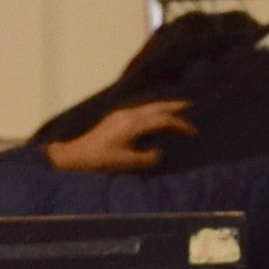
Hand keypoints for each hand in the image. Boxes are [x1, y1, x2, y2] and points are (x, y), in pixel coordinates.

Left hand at [43, 98, 191, 171]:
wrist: (76, 155)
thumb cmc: (100, 161)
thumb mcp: (126, 163)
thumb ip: (147, 158)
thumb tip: (158, 152)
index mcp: (133, 125)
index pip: (162, 120)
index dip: (179, 124)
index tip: (192, 131)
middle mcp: (128, 115)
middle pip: (156, 107)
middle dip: (174, 106)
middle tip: (190, 105)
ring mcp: (120, 114)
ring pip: (148, 106)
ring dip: (163, 106)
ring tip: (176, 107)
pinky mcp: (115, 118)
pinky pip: (140, 109)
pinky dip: (153, 109)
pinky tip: (154, 114)